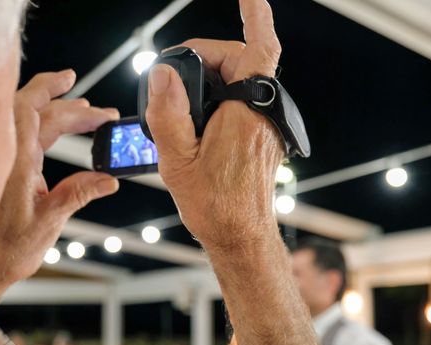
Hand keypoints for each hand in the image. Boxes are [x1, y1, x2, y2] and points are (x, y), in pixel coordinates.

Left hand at [0, 70, 119, 310]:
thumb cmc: (7, 248)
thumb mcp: (49, 221)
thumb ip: (78, 194)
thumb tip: (109, 180)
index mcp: (16, 161)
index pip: (37, 112)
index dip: (57, 93)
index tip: (75, 82)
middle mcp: (8, 156)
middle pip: (36, 112)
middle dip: (70, 106)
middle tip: (102, 112)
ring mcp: (7, 162)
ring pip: (31, 123)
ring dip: (60, 114)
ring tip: (87, 114)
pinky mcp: (9, 172)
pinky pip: (28, 138)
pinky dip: (48, 129)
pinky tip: (62, 132)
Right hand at [145, 0, 282, 250]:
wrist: (241, 237)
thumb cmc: (215, 206)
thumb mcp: (177, 160)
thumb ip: (168, 112)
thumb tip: (163, 74)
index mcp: (246, 114)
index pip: (258, 49)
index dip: (255, 16)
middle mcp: (262, 116)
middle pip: (242, 62)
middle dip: (209, 58)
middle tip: (174, 79)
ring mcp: (267, 129)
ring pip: (244, 83)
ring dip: (216, 80)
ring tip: (183, 106)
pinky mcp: (264, 140)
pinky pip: (247, 103)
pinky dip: (225, 97)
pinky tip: (202, 117)